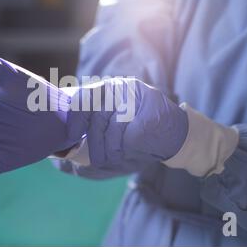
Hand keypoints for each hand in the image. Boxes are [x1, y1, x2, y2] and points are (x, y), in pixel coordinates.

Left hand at [66, 78, 188, 176]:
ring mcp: (137, 101)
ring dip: (108, 149)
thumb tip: (68, 134)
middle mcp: (124, 89)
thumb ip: (96, 120)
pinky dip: (122, 150)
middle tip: (94, 157)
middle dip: (93, 140)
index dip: (76, 116)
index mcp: (113, 88)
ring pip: (110, 129)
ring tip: (110, 158)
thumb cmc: (140, 131)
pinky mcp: (146, 118)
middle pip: (97, 114)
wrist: (178, 136)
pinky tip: (125, 153)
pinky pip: (124, 138)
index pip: (86, 96)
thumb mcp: (116, 122)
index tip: (72, 135)